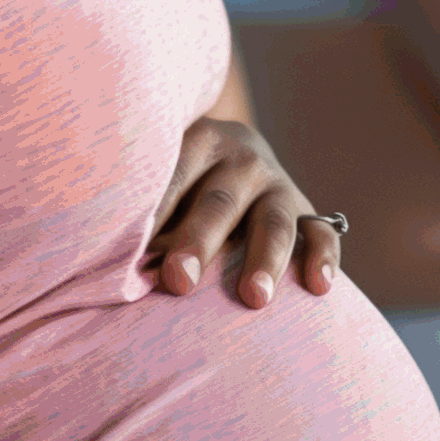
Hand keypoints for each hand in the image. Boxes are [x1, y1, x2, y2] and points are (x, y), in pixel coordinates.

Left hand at [143, 118, 338, 307]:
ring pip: (274, 221)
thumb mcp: (165, 180)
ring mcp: (278, 182)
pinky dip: (323, 257)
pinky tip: (318, 287)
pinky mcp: (306, 209)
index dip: (153, 218)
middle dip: (198, 242)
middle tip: (178, 281)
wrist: (232, 156)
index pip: (174, 178)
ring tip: (254, 298)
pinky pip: (321, 232)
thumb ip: (147, 215)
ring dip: (264, 259)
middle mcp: (242, 157)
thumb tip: (116, 266)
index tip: (132, 257)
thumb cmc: (180, 184)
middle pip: (220, 202)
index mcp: (200, 142)